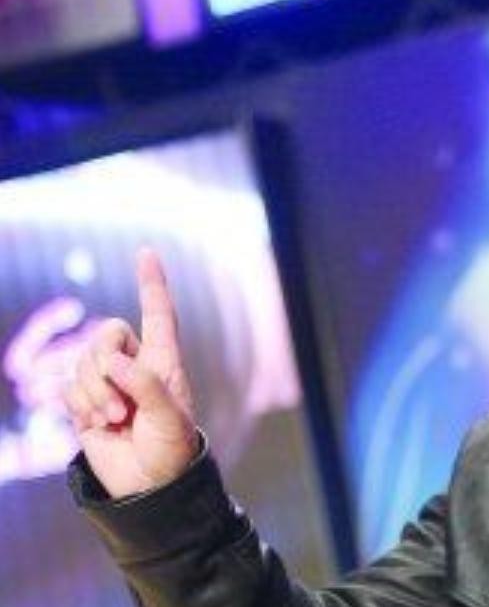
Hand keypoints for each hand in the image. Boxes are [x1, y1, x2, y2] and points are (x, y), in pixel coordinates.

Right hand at [65, 248, 198, 497]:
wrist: (147, 486)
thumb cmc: (171, 451)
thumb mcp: (170, 420)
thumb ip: (148, 387)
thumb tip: (117, 362)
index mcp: (165, 362)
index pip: (158, 314)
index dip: (151, 283)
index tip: (145, 251)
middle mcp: (136, 365)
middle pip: (107, 333)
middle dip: (105, 362)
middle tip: (120, 404)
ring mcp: (109, 383)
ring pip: (83, 362)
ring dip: (94, 393)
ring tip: (115, 420)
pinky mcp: (85, 402)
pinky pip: (68, 387)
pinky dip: (80, 406)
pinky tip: (98, 425)